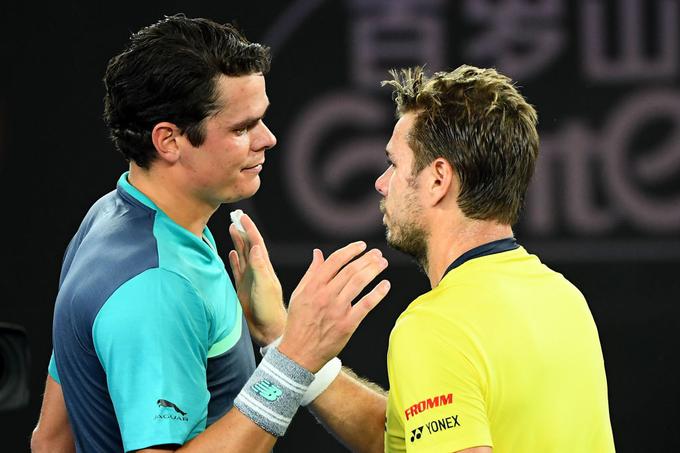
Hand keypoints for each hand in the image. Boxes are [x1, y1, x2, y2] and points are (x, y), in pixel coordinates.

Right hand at [228, 214, 285, 345]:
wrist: (267, 329)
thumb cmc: (269, 309)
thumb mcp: (265, 286)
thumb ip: (259, 267)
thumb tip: (256, 246)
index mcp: (263, 267)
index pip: (256, 242)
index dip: (250, 228)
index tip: (243, 216)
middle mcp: (256, 270)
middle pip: (248, 245)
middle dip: (243, 231)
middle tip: (235, 216)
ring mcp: (249, 279)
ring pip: (242, 255)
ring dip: (238, 242)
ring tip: (232, 228)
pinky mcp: (242, 288)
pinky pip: (237, 270)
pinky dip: (234, 260)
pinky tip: (231, 253)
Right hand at [278, 241, 390, 371]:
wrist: (298, 353)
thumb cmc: (298, 322)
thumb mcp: (299, 294)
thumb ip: (311, 273)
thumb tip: (318, 253)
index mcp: (313, 286)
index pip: (335, 261)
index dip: (350, 250)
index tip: (362, 246)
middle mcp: (326, 295)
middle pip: (350, 270)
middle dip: (367, 259)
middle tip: (378, 254)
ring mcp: (337, 310)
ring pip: (359, 283)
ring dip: (373, 270)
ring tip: (383, 263)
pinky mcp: (347, 324)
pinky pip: (366, 304)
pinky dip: (377, 293)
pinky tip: (385, 285)